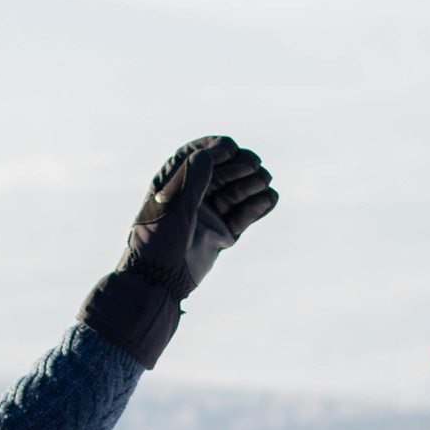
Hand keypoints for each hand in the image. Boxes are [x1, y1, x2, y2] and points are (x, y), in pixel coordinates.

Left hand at [78, 136, 277, 367]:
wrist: (159, 282)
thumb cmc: (158, 241)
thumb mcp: (175, 206)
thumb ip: (193, 180)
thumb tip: (209, 154)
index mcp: (172, 185)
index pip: (196, 156)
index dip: (214, 148)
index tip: (230, 147)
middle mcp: (191, 197)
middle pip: (221, 172)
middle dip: (239, 166)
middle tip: (255, 165)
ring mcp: (207, 215)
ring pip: (235, 193)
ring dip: (251, 184)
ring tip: (265, 181)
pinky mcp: (221, 234)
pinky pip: (243, 216)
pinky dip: (257, 206)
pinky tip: (270, 198)